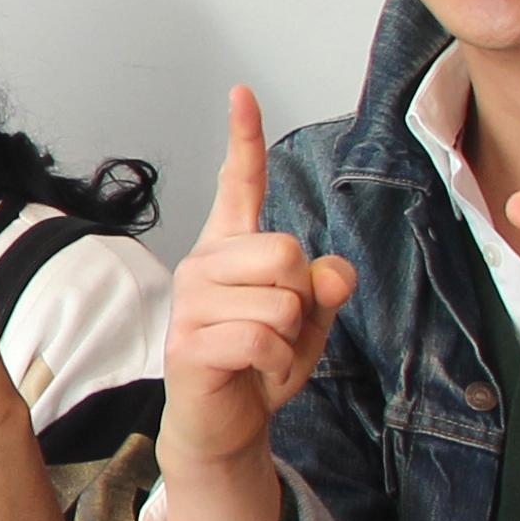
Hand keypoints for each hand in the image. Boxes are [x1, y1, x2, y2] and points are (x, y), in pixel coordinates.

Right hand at [162, 87, 357, 468]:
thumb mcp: (310, 322)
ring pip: (280, 300)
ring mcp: (190, 302)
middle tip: (280, 327)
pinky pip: (263, 337)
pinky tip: (258, 373)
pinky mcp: (188, 342)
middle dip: (302, 297)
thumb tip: (330, 272)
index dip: (243, 138)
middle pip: (285, 250)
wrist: (226, 427)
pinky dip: (278, 363)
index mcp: (231, 248)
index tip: (242, 93)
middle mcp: (203, 264)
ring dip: (292, 340)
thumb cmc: (261, 364)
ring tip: (265, 355)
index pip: (238, 183)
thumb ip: (325, 289)